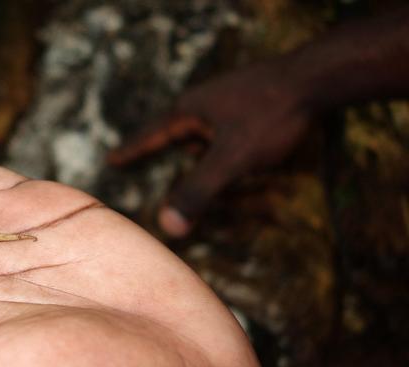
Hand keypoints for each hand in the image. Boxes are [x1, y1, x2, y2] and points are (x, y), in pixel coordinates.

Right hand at [108, 58, 313, 237]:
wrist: (317, 77)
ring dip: (205, 156)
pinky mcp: (251, 105)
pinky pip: (227, 134)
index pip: (151, 136)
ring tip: (206, 171)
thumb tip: (167, 227)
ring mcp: (228, 102)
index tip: (111, 160)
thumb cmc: (271, 114)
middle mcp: (204, 104)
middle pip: (178, 137)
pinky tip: (242, 160)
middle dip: (169, 154)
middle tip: (151, 165)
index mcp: (189, 112)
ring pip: (206, 137)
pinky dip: (227, 150)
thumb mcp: (231, 159)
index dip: (131, 151)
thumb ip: (199, 192)